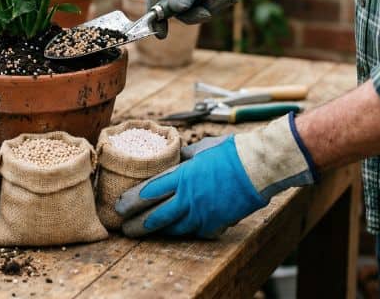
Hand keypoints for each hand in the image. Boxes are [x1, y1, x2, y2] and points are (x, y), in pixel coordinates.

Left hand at [115, 113, 316, 238]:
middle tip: (125, 229)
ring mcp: (203, 213)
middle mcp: (189, 198)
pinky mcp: (217, 223)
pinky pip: (194, 231)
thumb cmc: (231, 152)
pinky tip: (175, 230)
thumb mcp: (201, 148)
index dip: (131, 201)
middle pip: (156, 216)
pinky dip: (183, 230)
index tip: (119, 207)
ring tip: (145, 232)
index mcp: (182, 176)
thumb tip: (173, 156)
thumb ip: (183, 156)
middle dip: (137, 224)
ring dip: (158, 231)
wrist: (260, 167)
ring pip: (174, 228)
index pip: (149, 192)